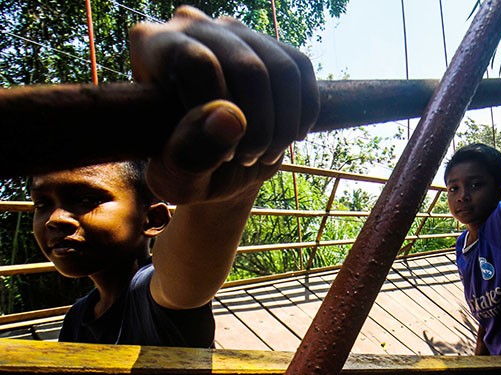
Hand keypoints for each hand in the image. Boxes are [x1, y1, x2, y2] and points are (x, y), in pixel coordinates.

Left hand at [129, 6, 318, 203]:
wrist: (220, 168)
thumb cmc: (188, 171)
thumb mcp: (177, 180)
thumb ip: (189, 157)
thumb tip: (231, 119)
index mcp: (153, 48)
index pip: (199, 63)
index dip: (220, 112)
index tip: (224, 152)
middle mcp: (193, 25)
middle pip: (248, 68)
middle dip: (259, 127)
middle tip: (248, 159)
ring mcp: (234, 32)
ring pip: (282, 70)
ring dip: (284, 125)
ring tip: (266, 152)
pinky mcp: (270, 44)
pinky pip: (301, 69)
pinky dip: (304, 113)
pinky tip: (288, 136)